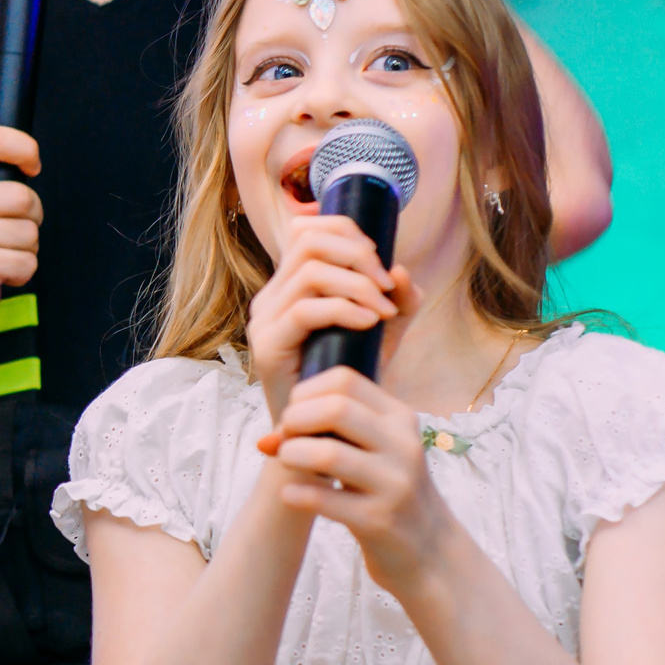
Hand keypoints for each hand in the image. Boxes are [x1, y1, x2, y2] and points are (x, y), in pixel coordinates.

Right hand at [245, 214, 414, 421]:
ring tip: (383, 310)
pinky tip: (370, 323)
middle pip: (307, 240)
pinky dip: (344, 309)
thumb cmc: (350, 381)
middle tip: (385, 286)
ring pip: (309, 271)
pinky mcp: (267, 346)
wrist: (327, 435)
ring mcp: (265, 320)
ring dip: (356, 285)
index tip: (379, 263)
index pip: (307, 229)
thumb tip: (399, 270)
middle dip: (356, 254)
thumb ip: (397, 301)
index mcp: (291, 285)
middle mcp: (272, 296)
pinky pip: (305, 309)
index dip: (347, 232)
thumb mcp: (383, 333)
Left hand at [261, 368, 456, 597]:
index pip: (344, 380)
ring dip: (292, 456)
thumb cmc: (386, 489)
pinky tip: (290, 493)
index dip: (306, 392)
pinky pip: (324, 499)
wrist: (428, 548)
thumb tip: (267, 440)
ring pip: (328, 454)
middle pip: (336, 409)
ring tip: (286, 463)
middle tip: (286, 441)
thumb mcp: (372, 451)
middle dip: (296, 421)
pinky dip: (296, 493)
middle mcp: (403, 445)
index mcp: (399, 418)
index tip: (295, 415)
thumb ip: (328, 434)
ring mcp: (395, 484)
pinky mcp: (380, 520)